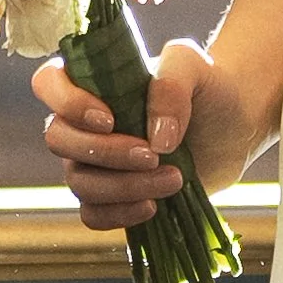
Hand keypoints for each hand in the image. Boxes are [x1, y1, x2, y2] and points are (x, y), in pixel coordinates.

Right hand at [30, 37, 262, 230]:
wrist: (235, 126)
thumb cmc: (208, 87)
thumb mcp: (194, 66)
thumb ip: (171, 86)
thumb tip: (155, 139)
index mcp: (93, 79)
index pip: (47, 83)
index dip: (67, 103)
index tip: (110, 118)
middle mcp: (84, 121)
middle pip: (58, 140)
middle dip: (105, 154)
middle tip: (153, 156)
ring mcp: (95, 161)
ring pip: (79, 182)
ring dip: (124, 187)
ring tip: (173, 179)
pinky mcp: (112, 195)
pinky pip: (92, 215)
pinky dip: (118, 215)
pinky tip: (153, 206)